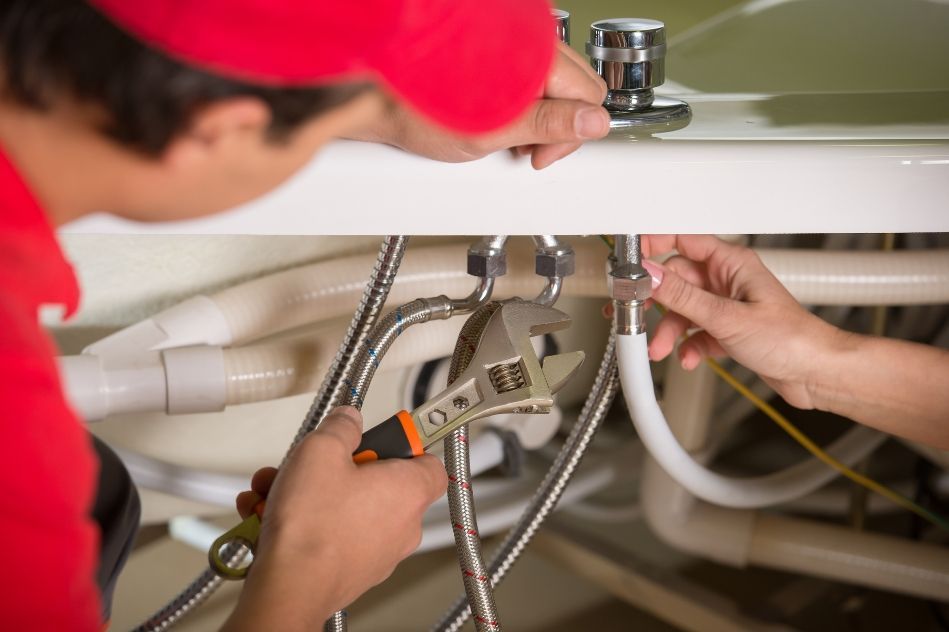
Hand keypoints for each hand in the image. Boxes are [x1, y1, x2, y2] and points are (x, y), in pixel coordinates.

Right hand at [224, 406, 446, 629]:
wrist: (289, 587)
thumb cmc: (313, 527)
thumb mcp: (322, 450)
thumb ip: (341, 427)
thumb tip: (349, 419)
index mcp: (409, 490)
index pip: (429, 460)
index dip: (405, 442)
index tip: (381, 433)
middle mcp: (403, 525)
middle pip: (378, 481)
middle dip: (339, 467)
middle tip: (315, 462)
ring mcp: (379, 552)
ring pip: (348, 507)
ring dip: (312, 493)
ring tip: (280, 488)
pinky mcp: (353, 570)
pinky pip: (333, 533)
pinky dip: (306, 522)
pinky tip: (273, 514)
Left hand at [351, 42, 608, 168]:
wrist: (374, 96)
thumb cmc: (419, 107)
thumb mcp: (493, 130)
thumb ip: (549, 124)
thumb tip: (594, 123)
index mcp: (536, 53)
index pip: (590, 95)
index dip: (569, 135)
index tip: (540, 156)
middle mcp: (528, 37)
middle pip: (577, 86)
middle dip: (558, 125)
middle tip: (526, 149)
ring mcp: (512, 41)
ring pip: (554, 83)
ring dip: (539, 115)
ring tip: (507, 135)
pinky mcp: (496, 49)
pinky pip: (528, 76)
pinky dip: (520, 102)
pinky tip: (497, 117)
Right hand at [641, 235, 840, 409]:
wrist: (817, 374)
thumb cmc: (793, 339)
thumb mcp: (727, 317)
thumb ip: (683, 296)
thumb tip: (649, 274)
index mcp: (731, 263)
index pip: (682, 240)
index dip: (653, 246)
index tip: (630, 260)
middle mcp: (727, 280)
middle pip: (675, 280)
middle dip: (656, 302)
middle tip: (634, 312)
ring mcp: (727, 305)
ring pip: (682, 309)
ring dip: (669, 330)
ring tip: (661, 347)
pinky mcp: (728, 330)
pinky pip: (695, 332)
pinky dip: (687, 345)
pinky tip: (689, 357)